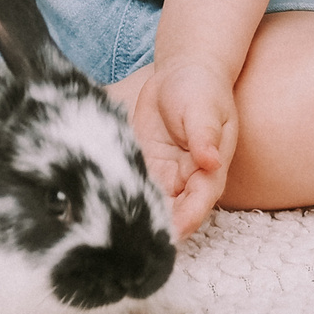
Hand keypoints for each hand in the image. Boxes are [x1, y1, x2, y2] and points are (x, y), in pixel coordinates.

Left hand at [113, 58, 236, 239]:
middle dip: (157, 228)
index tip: (166, 234)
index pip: (199, 203)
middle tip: (130, 241)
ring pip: (153, 207)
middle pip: (175, 215)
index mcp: (210, 170)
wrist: (183, 72)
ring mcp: (166, 177)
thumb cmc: (201, 88)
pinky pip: (134, 189)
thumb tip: (211, 161)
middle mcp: (188, 180)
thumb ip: (205, 135)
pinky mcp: (146, 168)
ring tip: (112, 230)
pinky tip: (102, 206)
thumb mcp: (204, 108)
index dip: (185, 221)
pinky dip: (122, 199)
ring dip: (137, 219)